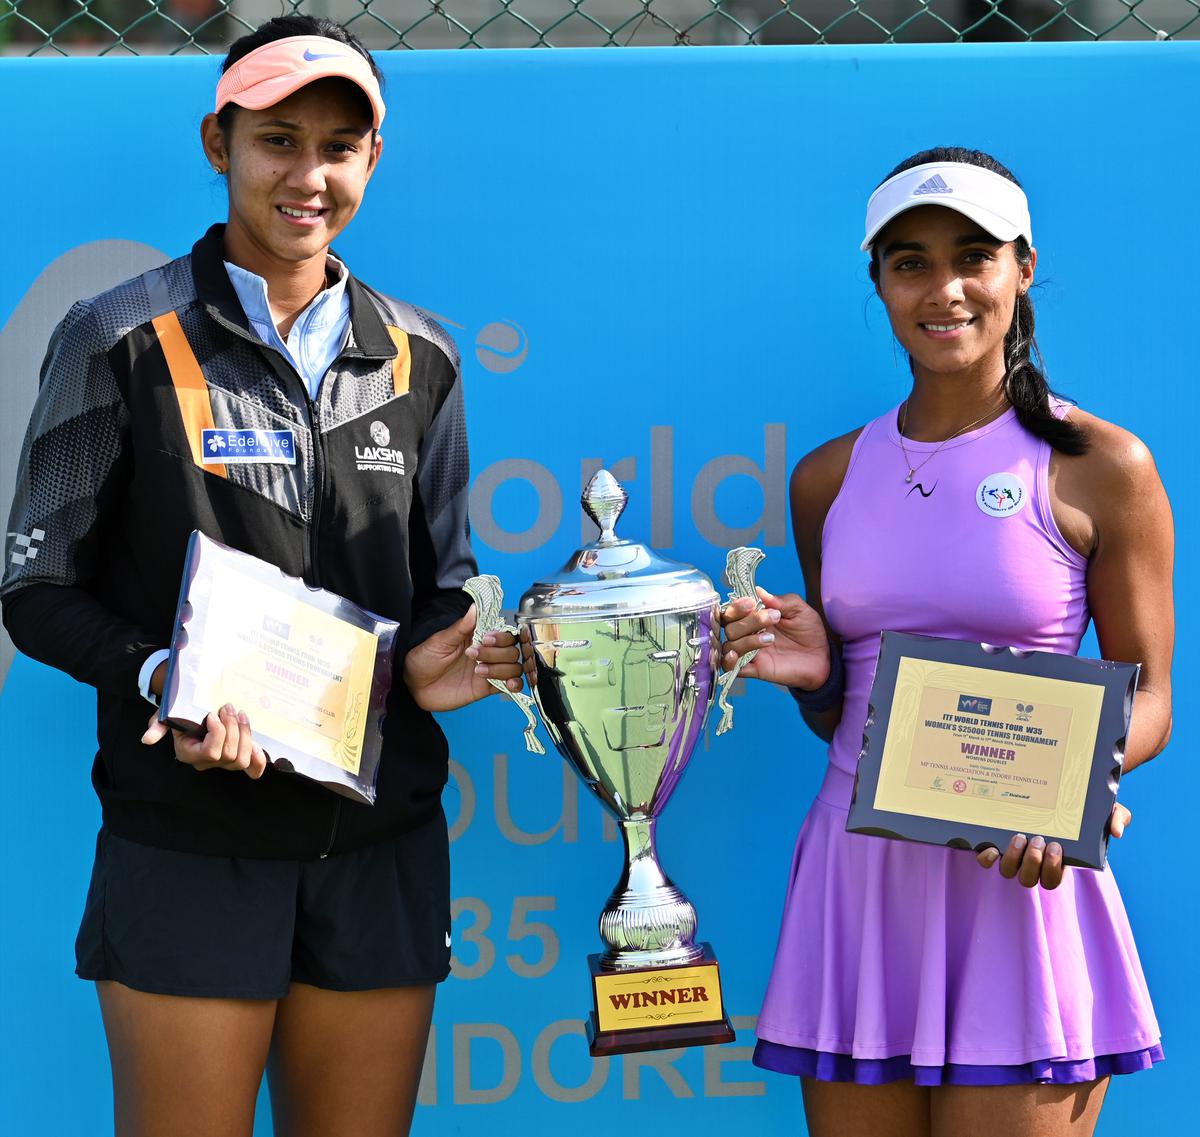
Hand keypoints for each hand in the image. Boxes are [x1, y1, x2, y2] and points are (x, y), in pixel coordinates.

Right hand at [141, 703, 267, 778]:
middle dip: (233, 728)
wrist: (192, 709)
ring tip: (240, 713)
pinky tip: (258, 746)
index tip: (211, 714)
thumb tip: (147, 739)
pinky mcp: (238, 756)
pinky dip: (259, 760)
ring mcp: (224, 762)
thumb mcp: (166, 715)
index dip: (218, 733)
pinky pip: (252, 768)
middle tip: (228, 707)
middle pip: (229, 755)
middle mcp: (207, 762)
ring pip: (242, 758)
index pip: (211, 752)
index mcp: (189, 754)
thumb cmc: (179, 712)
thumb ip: (157, 726)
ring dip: (245, 734)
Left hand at [403, 604, 524, 711]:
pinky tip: (508, 683)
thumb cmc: (423, 658)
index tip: (485, 639)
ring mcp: (488, 670)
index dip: (500, 637)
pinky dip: (514, 684)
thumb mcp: (440, 640)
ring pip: (513, 667)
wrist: (413, 685)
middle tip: (473, 656)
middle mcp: (487, 653)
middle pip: (512, 650)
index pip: (504, 633)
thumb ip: (461, 627)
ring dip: (501, 669)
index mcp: (478, 637)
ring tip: (478, 672)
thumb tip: (476, 606)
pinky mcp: (485, 688)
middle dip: (497, 653)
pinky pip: (508, 686)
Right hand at [720, 588, 829, 688]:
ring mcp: (750, 652)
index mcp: (755, 617)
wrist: (823, 657)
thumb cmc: (809, 632)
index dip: (737, 606)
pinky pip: (731, 668)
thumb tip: (759, 591)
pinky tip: (736, 656)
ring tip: (770, 639)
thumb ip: (781, 601)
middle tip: (772, 618)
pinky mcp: (755, 669)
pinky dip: (728, 662)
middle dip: (748, 621)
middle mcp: (748, 634)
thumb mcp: (799, 610)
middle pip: (729, 627)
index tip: (751, 603)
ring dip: (746, 640)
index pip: (732, 611)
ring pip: (729, 645)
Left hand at [974, 802, 1131, 890]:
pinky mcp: (998, 843)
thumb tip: (1116, 832)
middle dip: (1033, 862)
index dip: (1052, 869)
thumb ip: (1118, 819)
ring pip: (1009, 872)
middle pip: (1029, 880)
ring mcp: (1015, 854)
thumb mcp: (1109, 809)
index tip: (1057, 846)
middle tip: (1039, 839)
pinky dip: (987, 857)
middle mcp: (1034, 862)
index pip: (1053, 880)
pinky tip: (990, 846)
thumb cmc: (1087, 807)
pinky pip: (987, 860)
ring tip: (1020, 837)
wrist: (1061, 791)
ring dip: (1013, 858)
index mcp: (1058, 861)